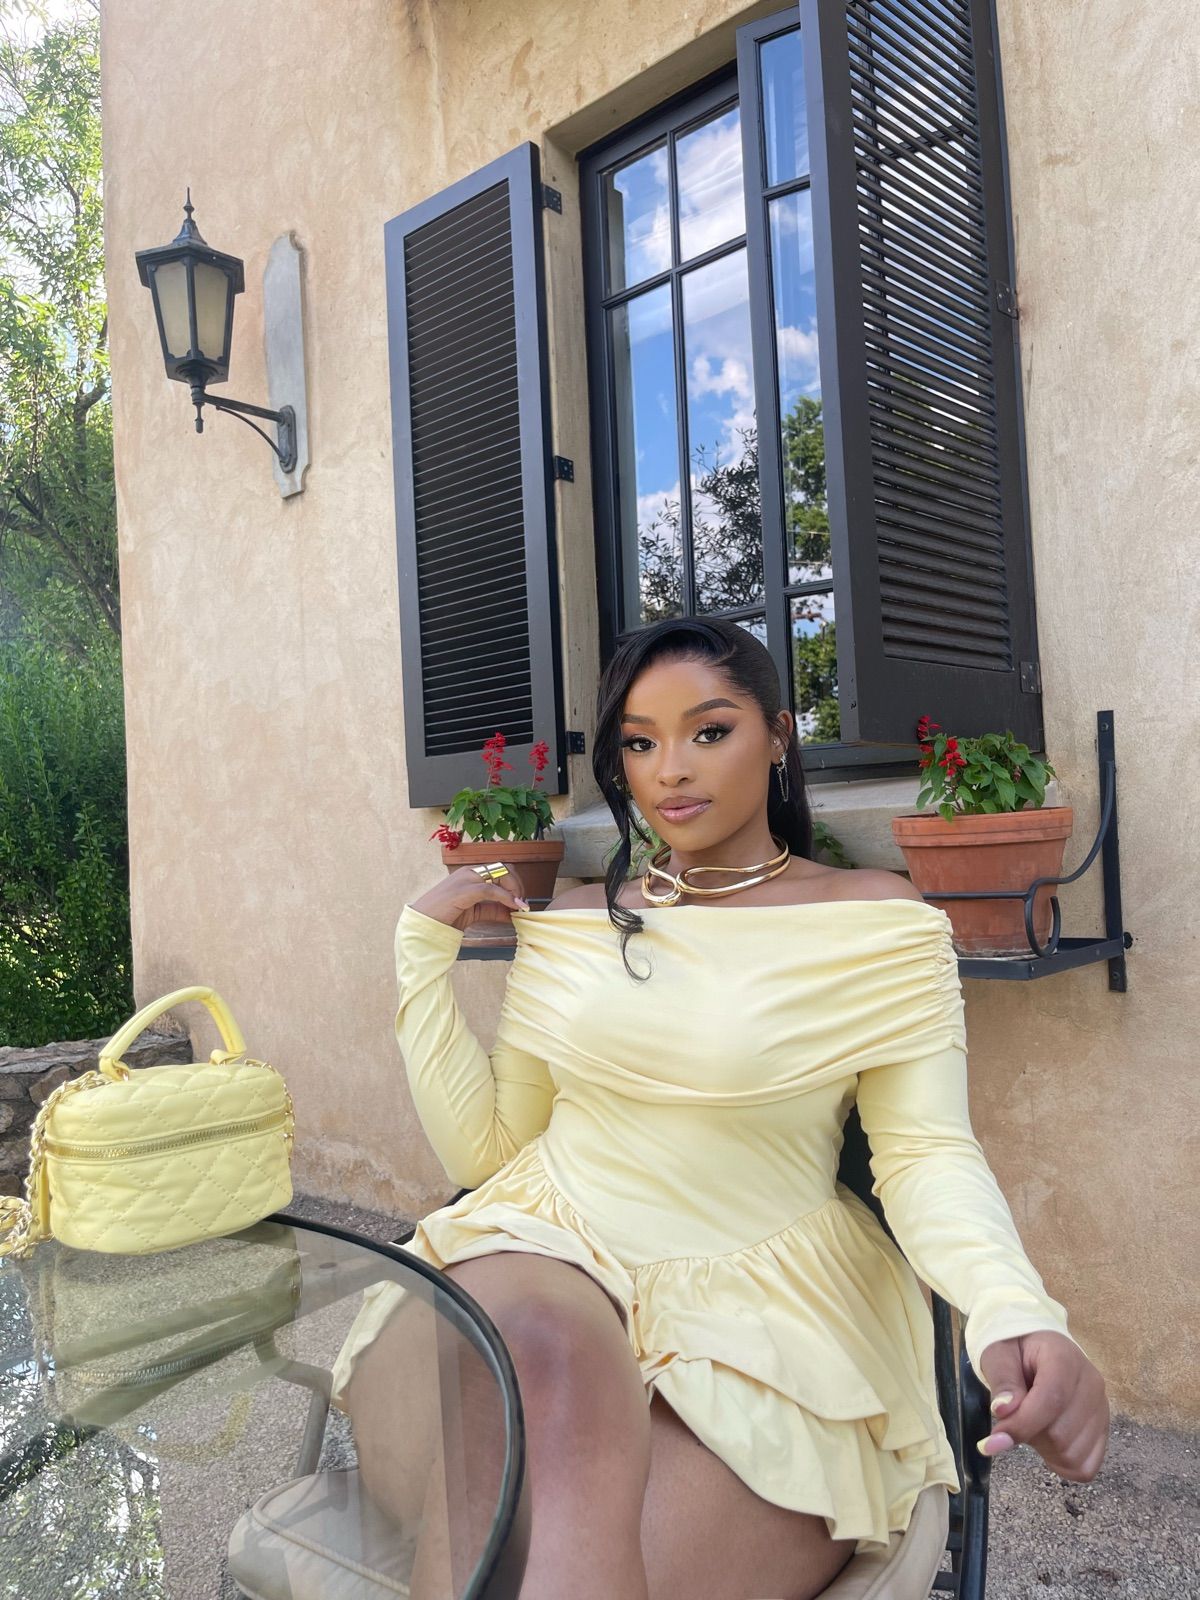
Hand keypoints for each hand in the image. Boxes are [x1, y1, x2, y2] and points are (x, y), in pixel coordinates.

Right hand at [408, 864, 529, 929]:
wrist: (424, 924)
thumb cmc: (445, 916)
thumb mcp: (475, 911)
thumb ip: (493, 909)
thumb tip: (513, 913)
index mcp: (471, 874)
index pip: (500, 869)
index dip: (515, 883)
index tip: (520, 901)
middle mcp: (470, 872)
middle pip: (504, 867)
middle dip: (518, 885)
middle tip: (521, 904)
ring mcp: (466, 879)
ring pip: (500, 873)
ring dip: (515, 889)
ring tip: (519, 906)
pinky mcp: (463, 890)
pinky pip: (491, 889)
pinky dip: (506, 897)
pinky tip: (513, 907)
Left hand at [977, 1330, 1108, 1479]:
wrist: (1039, 1347)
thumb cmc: (1016, 1350)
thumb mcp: (999, 1354)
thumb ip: (1002, 1381)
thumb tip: (1003, 1411)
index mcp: (1065, 1358)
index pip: (1052, 1399)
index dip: (1022, 1423)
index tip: (995, 1437)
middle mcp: (1091, 1385)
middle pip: (1061, 1433)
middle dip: (1029, 1435)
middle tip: (1015, 1418)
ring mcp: (1101, 1410)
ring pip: (1072, 1455)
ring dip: (1044, 1450)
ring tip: (1033, 1425)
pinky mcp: (1103, 1431)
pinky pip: (1086, 1466)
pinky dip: (1062, 1464)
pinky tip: (1048, 1444)